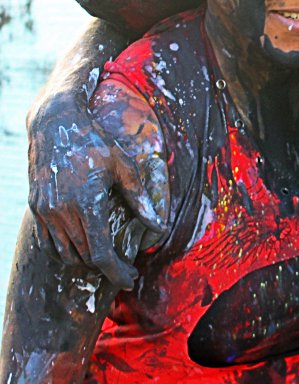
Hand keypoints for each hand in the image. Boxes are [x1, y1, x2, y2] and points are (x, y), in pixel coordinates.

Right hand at [27, 93, 167, 288]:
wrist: (55, 124)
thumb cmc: (95, 142)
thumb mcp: (125, 166)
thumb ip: (140, 199)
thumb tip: (159, 226)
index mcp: (86, 203)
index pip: (100, 254)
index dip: (116, 271)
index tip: (131, 278)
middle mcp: (61, 212)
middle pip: (84, 258)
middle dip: (106, 269)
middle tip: (126, 270)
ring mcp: (45, 211)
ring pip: (65, 254)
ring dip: (86, 262)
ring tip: (108, 259)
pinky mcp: (36, 207)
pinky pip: (50, 241)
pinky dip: (67, 250)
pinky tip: (85, 246)